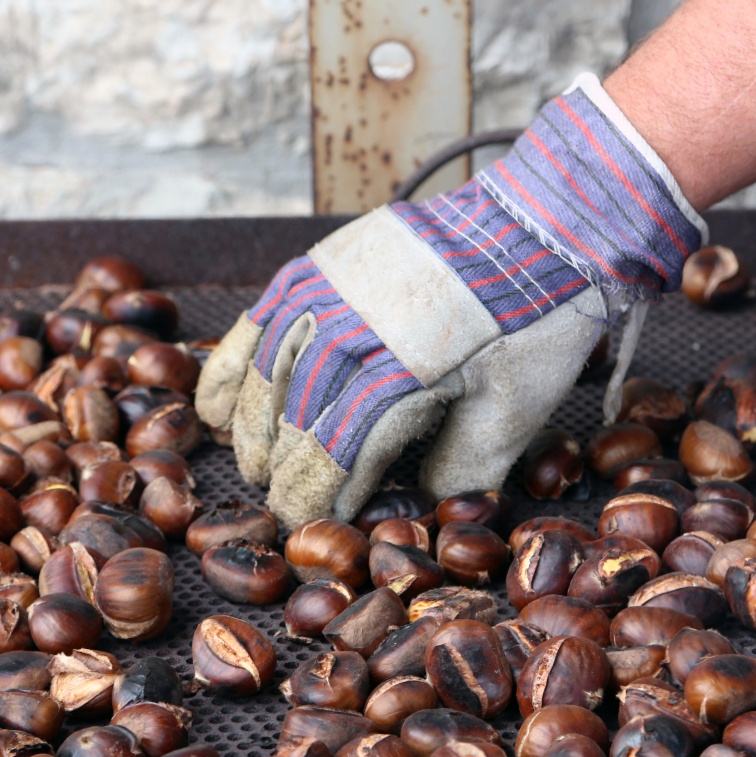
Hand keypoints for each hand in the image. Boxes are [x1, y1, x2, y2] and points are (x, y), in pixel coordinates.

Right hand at [197, 75, 704, 527]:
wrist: (537, 228)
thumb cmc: (534, 327)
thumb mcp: (515, 414)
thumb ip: (462, 470)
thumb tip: (414, 505)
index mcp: (401, 375)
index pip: (333, 455)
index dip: (312, 499)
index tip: (305, 528)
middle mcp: (349, 330)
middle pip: (292, 419)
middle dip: (280, 473)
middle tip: (279, 504)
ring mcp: (327, 290)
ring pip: (264, 373)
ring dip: (251, 427)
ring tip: (252, 463)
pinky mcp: (318, 264)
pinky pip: (258, 320)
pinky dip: (231, 364)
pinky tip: (218, 403)